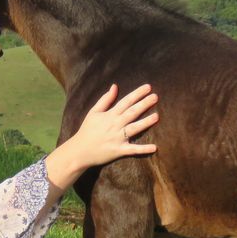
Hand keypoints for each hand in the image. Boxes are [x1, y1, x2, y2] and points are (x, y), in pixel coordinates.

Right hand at [43, 84, 158, 193]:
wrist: (79, 151)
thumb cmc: (87, 130)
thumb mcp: (93, 112)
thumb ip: (105, 99)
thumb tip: (115, 86)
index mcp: (110, 115)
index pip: (126, 101)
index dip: (137, 94)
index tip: (148, 87)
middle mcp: (115, 125)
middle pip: (132, 112)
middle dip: (144, 104)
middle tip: (156, 97)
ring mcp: (117, 138)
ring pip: (134, 129)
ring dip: (145, 123)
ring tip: (157, 116)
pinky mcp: (119, 151)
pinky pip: (132, 150)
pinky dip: (143, 149)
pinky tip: (154, 147)